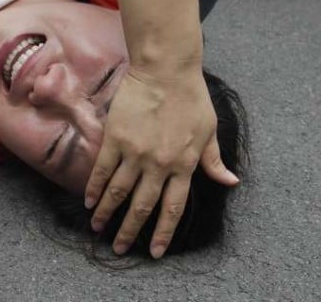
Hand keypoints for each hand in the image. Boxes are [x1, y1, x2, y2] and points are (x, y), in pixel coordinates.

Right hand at [84, 66, 237, 256]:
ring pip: (118, 192)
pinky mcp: (116, 138)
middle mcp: (159, 164)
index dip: (163, 232)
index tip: (155, 251)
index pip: (173, 208)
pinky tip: (89, 201)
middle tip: (119, 247)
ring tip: (99, 228)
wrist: (165, 69)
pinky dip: (95, 188)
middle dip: (130, 231)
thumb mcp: (209, 130)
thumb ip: (214, 160)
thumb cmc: (191, 96)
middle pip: (142, 206)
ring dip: (108, 214)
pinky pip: (103, 169)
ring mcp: (135, 152)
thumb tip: (231, 181)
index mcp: (184, 165)